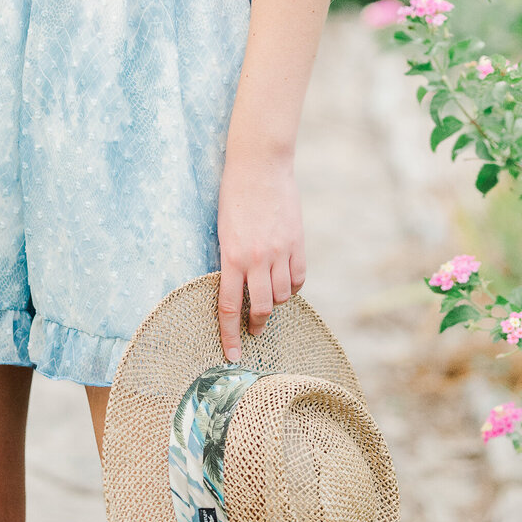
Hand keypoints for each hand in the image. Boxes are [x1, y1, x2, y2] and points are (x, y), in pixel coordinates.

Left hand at [216, 150, 305, 363]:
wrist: (259, 164)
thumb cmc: (233, 193)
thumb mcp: (223, 229)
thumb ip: (230, 259)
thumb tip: (235, 287)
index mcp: (231, 256)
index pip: (229, 307)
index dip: (229, 335)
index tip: (231, 356)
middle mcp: (257, 258)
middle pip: (260, 308)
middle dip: (256, 325)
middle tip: (253, 330)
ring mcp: (280, 251)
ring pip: (282, 296)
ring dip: (275, 303)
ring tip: (268, 300)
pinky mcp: (297, 243)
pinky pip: (299, 278)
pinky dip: (293, 287)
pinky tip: (286, 285)